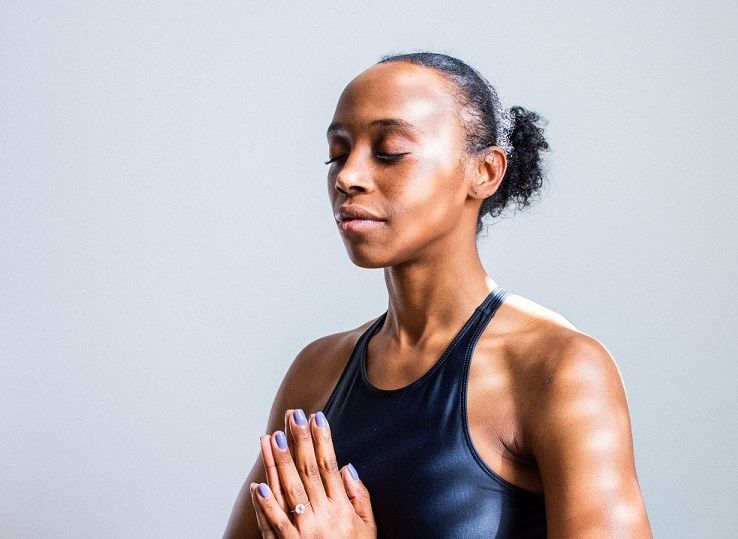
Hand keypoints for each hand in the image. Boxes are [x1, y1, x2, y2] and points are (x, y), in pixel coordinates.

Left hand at [249, 408, 376, 537]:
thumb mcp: (369, 529)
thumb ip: (360, 497)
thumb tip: (348, 467)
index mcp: (343, 509)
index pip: (329, 466)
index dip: (322, 440)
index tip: (316, 417)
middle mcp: (324, 517)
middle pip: (308, 471)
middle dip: (299, 440)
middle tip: (292, 416)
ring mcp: (305, 532)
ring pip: (289, 491)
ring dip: (279, 463)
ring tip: (271, 437)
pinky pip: (275, 524)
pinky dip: (265, 505)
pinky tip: (258, 485)